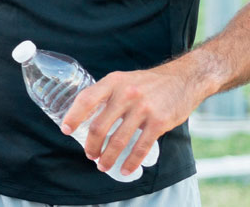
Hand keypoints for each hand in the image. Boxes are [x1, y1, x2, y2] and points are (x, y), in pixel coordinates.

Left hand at [60, 62, 206, 175]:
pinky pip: (141, 148)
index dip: (73, 116)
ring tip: (103, 165)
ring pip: (118, 140)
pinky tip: (125, 170)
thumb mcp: (124, 80)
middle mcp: (126, 94)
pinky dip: (131, 163)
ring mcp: (143, 108)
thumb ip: (107, 95)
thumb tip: (85, 115)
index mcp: (113, 82)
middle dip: (91, 145)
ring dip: (108, 158)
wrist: (183, 79)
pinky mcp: (159, 122)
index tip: (66, 130)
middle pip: (99, 125)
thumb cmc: (148, 83)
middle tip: (89, 155)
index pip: (86, 99)